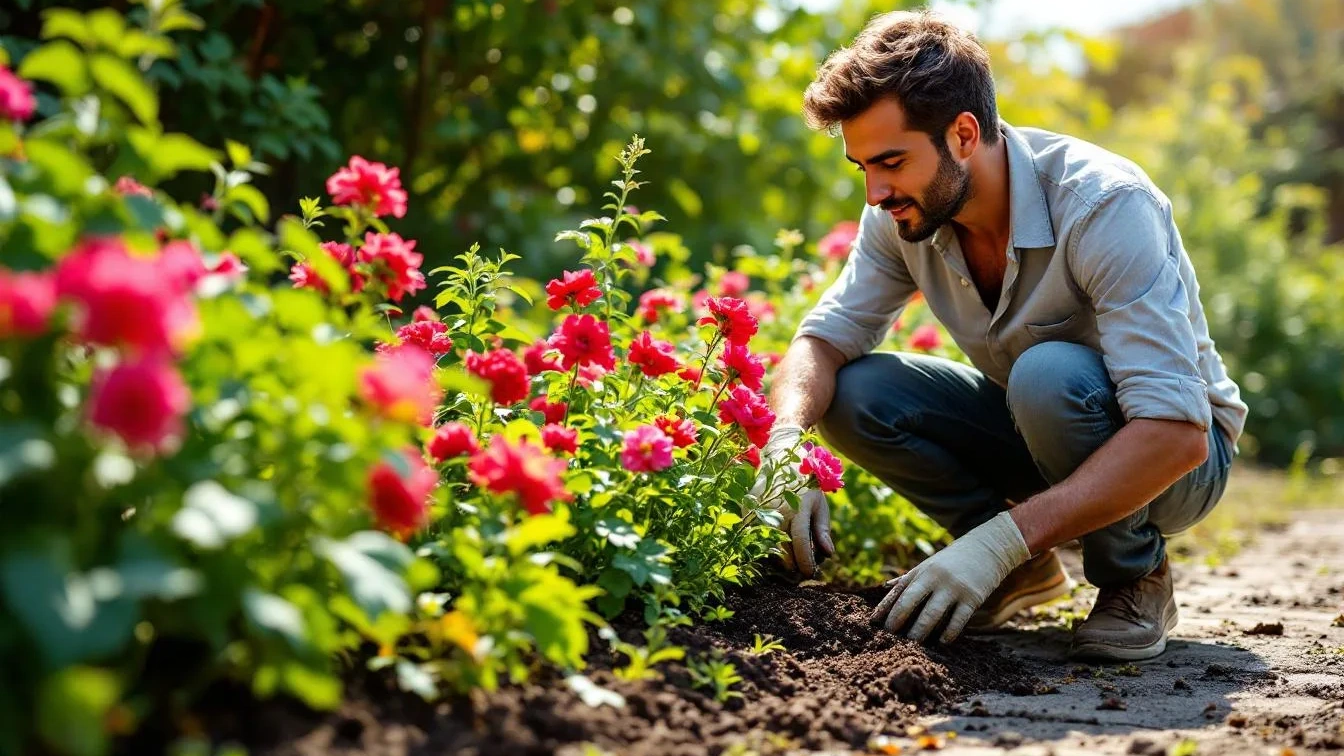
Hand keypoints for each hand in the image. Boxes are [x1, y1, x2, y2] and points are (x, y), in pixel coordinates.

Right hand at [749, 424, 834, 576]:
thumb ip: (823, 530)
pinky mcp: (747, 511)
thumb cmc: (806, 484)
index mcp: (797, 507)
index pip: (800, 542)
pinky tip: (774, 544)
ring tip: (789, 558)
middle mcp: (776, 510)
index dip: (805, 562)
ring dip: (777, 557)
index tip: (809, 573)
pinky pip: (755, 535)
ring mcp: (759, 510)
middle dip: (791, 564)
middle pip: (781, 549)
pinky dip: (765, 544)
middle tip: (800, 570)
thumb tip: (828, 555)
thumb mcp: (820, 504)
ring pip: (765, 545)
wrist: (781, 457)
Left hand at [870, 511, 1028, 643]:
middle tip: (890, 638)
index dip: (884, 607)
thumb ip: (908, 577)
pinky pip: (958, 619)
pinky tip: (943, 642)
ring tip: (913, 644)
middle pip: (910, 601)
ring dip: (920, 630)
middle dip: (898, 620)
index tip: (873, 622)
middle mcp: (934, 578)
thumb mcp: (929, 564)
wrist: (987, 548)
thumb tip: (885, 587)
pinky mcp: (972, 597)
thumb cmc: (953, 560)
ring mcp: (953, 587)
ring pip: (932, 614)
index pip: (898, 591)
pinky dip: (949, 632)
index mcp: (921, 571)